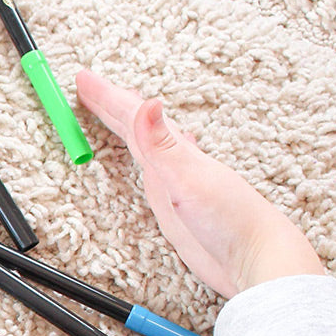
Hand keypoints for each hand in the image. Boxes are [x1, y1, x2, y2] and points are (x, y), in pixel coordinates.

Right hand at [76, 69, 323, 296]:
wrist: (253, 257)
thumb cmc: (229, 218)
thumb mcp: (188, 178)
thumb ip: (163, 144)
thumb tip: (147, 103)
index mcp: (174, 150)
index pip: (131, 115)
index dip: (105, 96)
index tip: (82, 78)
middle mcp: (173, 159)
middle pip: (133, 123)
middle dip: (107, 103)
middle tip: (84, 85)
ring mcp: (172, 180)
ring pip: (139, 142)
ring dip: (121, 124)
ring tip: (107, 110)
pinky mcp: (172, 202)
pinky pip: (146, 168)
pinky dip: (136, 153)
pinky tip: (144, 153)